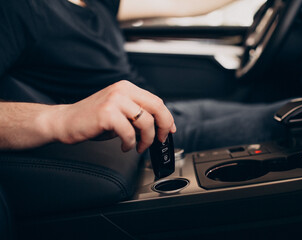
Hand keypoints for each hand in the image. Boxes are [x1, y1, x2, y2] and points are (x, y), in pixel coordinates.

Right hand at [49, 81, 175, 152]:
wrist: (65, 121)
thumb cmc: (92, 119)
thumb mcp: (119, 112)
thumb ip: (137, 115)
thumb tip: (158, 127)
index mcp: (127, 88)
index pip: (156, 101)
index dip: (167, 118)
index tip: (169, 130)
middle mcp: (122, 90)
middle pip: (156, 107)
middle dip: (163, 127)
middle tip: (159, 140)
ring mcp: (114, 100)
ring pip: (145, 121)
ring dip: (146, 139)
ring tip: (138, 146)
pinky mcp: (107, 113)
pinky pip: (129, 133)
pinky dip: (130, 143)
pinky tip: (125, 146)